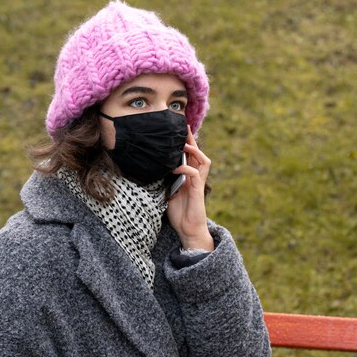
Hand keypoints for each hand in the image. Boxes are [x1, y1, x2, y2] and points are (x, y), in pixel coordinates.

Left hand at [166, 125, 213, 250]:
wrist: (188, 230)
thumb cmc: (178, 213)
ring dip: (194, 151)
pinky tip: (176, 168)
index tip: (177, 131)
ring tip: (184, 145)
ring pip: (203, 161)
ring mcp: (198, 184)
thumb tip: (154, 169)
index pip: (190, 156)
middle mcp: (196, 178)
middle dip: (191, 140)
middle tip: (184, 126)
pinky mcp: (198, 191)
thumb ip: (166, 180)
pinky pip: (195, 174)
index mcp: (189, 177)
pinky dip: (186, 168)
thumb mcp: (168, 193)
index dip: (186, 143)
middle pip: (198, 154)